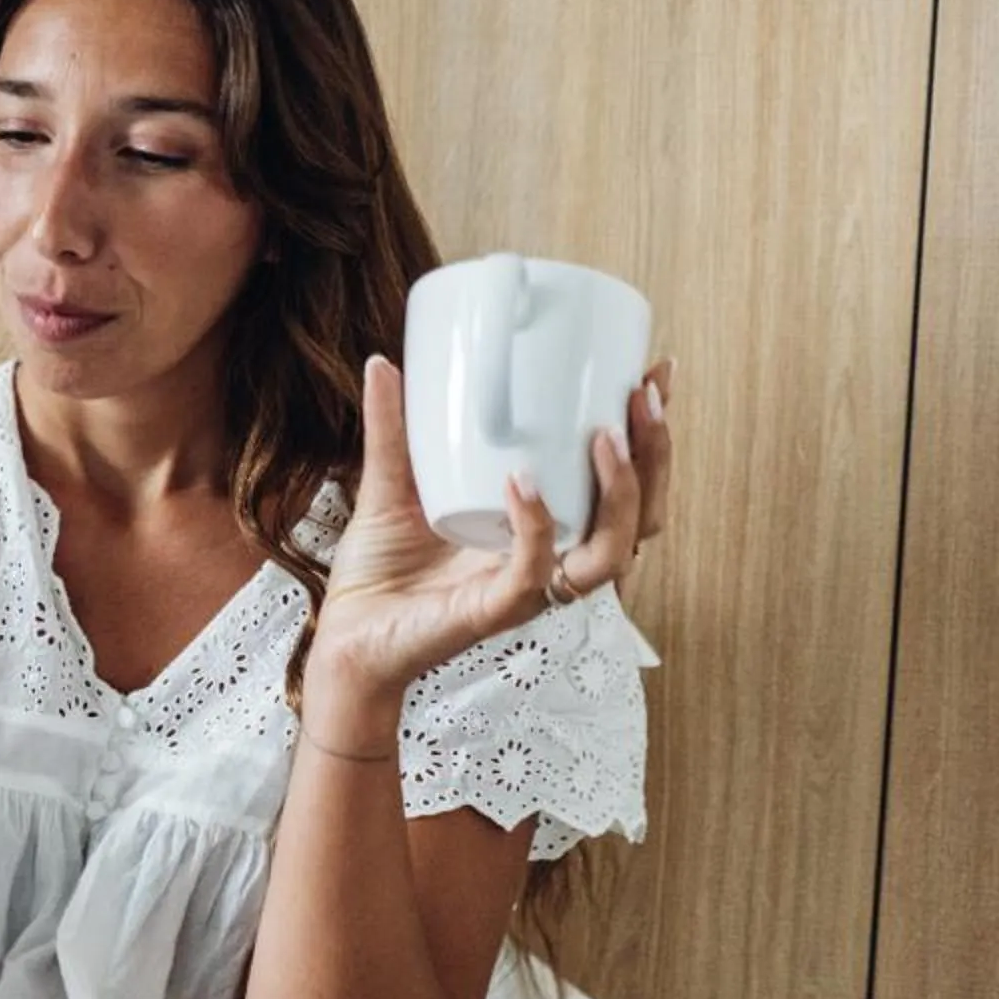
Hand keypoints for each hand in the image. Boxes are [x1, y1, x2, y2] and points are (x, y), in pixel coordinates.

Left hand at [308, 354, 672, 701]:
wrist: (344, 636)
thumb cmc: (379, 573)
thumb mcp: (388, 484)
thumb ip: (392, 428)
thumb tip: (385, 362)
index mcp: (543, 528)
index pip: (620, 486)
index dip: (648, 436)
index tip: (651, 375)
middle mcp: (550, 559)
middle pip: (639, 518)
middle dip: (654, 457)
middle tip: (642, 398)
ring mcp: (529, 587)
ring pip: (612, 551)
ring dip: (622, 493)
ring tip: (606, 436)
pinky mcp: (495, 610)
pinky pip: (535, 573)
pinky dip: (537, 527)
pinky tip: (522, 483)